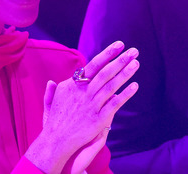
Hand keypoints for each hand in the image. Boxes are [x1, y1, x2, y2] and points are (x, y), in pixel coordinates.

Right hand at [30, 41, 138, 173]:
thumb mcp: (51, 102)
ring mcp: (91, 106)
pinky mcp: (97, 120)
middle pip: (105, 73)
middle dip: (121, 60)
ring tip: (136, 63)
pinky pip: (114, 104)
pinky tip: (135, 86)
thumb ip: (53, 91)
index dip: (107, 54)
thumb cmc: (54, 122)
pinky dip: (125, 95)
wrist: (55, 142)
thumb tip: (51, 82)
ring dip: (125, 73)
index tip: (120, 44)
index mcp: (74, 86)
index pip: (94, 65)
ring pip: (111, 86)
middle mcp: (83, 93)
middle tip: (134, 51)